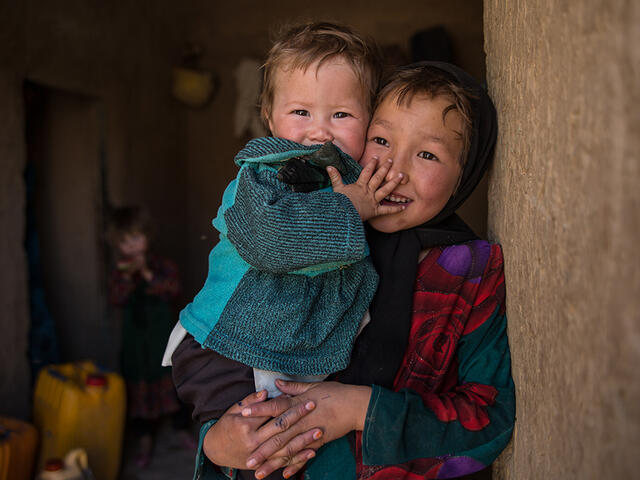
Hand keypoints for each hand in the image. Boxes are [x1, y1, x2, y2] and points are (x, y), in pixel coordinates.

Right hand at [202, 390, 321, 476]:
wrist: (215, 450)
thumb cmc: (225, 427)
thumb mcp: (233, 410)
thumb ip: (250, 401)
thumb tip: (266, 392)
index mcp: (245, 426)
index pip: (270, 412)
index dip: (287, 404)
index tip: (300, 396)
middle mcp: (253, 441)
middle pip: (280, 427)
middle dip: (298, 416)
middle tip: (313, 406)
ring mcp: (258, 455)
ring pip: (285, 447)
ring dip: (303, 440)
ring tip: (319, 431)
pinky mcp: (262, 464)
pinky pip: (283, 462)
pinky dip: (298, 458)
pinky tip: (312, 452)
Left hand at [242, 380, 371, 478]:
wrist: (356, 405)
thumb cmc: (335, 393)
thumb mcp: (313, 387)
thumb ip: (293, 388)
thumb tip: (277, 383)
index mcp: (298, 404)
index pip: (274, 406)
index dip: (258, 409)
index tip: (242, 414)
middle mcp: (302, 420)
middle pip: (278, 435)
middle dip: (262, 448)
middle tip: (247, 459)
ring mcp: (310, 433)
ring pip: (288, 450)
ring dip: (273, 462)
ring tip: (259, 473)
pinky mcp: (319, 442)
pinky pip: (305, 455)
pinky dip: (295, 465)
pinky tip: (285, 475)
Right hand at [328, 158, 404, 220]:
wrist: (343, 215)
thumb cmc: (340, 203)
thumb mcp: (337, 188)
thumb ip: (335, 177)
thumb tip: (329, 166)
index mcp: (360, 186)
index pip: (367, 172)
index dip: (372, 164)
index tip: (376, 157)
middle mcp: (368, 191)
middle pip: (378, 178)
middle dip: (385, 169)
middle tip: (391, 161)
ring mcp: (373, 201)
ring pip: (385, 190)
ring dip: (394, 183)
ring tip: (401, 176)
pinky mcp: (375, 211)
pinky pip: (387, 210)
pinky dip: (395, 209)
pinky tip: (403, 207)